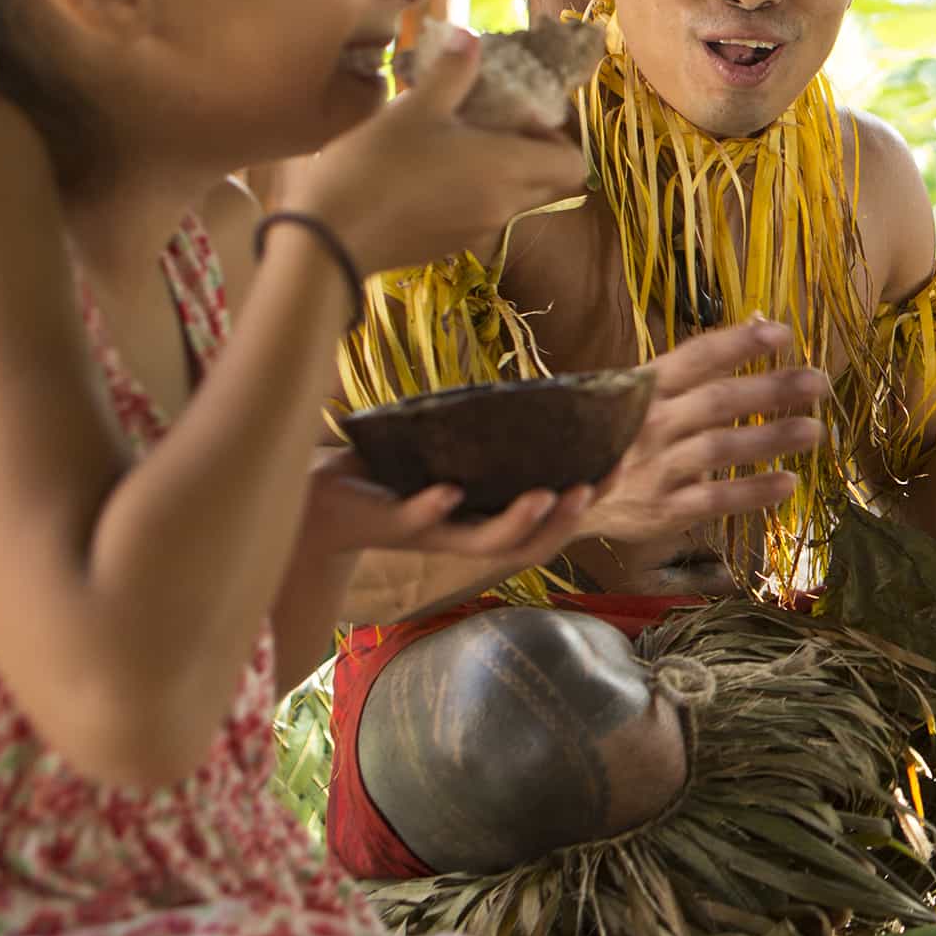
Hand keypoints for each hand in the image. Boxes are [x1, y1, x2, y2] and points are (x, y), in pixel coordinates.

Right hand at [287, 25, 590, 275]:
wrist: (331, 240)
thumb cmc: (376, 166)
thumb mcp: (414, 108)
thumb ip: (451, 73)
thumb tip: (469, 39)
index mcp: (506, 170)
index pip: (572, 164)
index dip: (556, 137)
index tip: (519, 117)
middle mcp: (504, 206)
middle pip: (549, 183)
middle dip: (533, 153)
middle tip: (491, 125)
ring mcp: (480, 232)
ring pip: (515, 200)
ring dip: (502, 173)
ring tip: (455, 144)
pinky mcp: (452, 246)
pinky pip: (483, 216)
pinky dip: (475, 194)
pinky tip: (429, 173)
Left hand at [301, 449, 592, 571]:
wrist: (318, 500)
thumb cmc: (385, 472)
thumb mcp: (442, 452)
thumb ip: (478, 436)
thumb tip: (527, 390)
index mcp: (483, 518)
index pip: (548, 521)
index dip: (587, 502)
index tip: (617, 466)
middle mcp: (464, 533)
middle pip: (530, 545)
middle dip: (566, 521)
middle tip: (590, 488)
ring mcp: (430, 532)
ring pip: (485, 544)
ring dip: (518, 523)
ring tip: (544, 496)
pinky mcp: (389, 523)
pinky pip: (416, 521)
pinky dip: (434, 508)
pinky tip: (448, 491)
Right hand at [579, 319, 830, 544]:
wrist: (547, 495)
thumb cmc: (604, 433)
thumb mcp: (633, 392)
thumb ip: (690, 367)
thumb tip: (756, 322)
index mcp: (639, 389)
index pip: (694, 358)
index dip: (739, 343)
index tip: (782, 332)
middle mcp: (648, 425)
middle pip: (717, 402)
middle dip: (771, 390)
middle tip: (818, 381)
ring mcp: (654, 469)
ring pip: (720, 450)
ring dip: (770, 439)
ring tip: (815, 430)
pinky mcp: (658, 511)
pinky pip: (712, 501)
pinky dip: (752, 493)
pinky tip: (789, 484)